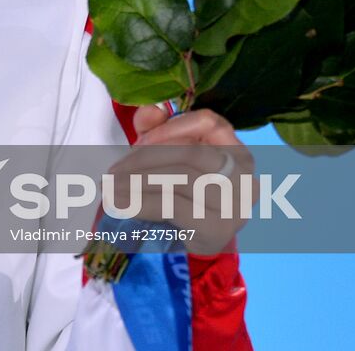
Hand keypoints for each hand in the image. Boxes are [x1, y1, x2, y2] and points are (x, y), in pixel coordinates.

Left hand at [107, 105, 255, 254]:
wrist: (192, 245)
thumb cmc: (183, 194)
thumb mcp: (170, 157)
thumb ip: (158, 128)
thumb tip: (150, 109)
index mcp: (237, 150)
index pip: (209, 123)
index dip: (172, 127)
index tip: (140, 140)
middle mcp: (244, 176)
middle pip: (191, 152)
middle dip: (146, 157)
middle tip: (116, 169)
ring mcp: (235, 204)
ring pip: (180, 179)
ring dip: (137, 180)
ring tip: (110, 187)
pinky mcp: (218, 229)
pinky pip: (172, 206)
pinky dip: (140, 202)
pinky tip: (119, 203)